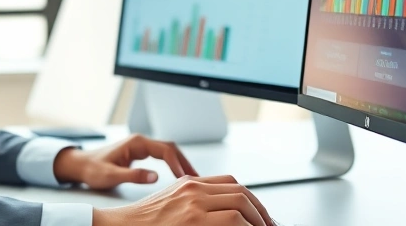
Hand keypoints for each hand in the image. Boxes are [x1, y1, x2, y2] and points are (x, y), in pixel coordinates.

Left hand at [52, 133, 198, 189]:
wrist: (81, 165)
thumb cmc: (93, 169)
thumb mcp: (112, 175)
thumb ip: (133, 176)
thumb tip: (155, 176)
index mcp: (136, 143)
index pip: (164, 150)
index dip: (177, 164)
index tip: (185, 177)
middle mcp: (140, 142)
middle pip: (170, 148)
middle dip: (184, 162)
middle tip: (197, 177)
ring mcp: (141, 146)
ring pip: (168, 151)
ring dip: (180, 162)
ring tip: (192, 177)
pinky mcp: (140, 153)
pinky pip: (162, 156)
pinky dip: (173, 163)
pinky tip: (178, 174)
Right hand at [91, 175, 273, 225]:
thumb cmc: (144, 223)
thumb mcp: (172, 202)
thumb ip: (195, 202)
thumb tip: (227, 214)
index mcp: (190, 184)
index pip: (233, 184)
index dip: (252, 200)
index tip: (261, 216)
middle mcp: (193, 191)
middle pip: (242, 194)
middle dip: (262, 213)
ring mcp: (194, 206)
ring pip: (241, 207)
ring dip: (258, 222)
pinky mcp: (193, 222)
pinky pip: (232, 221)